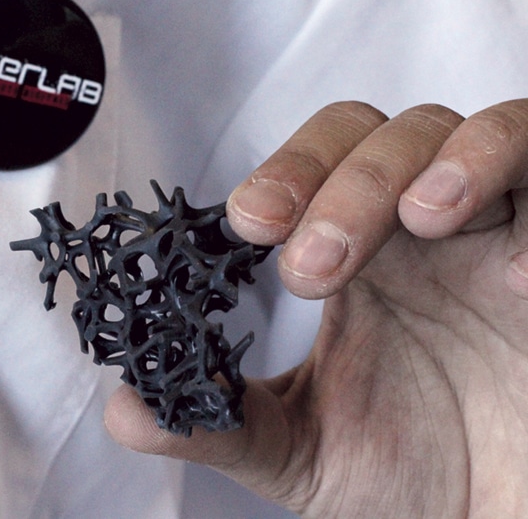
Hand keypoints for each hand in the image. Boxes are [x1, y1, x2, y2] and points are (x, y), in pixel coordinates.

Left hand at [105, 100, 527, 516]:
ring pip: (475, 131)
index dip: (281, 175)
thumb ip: (219, 422)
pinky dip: (519, 181)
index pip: (314, 169)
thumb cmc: (414, 481)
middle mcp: (429, 232)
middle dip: (337, 175)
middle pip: (383, 134)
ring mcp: (505, 237)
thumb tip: (124, 408)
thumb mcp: (301, 454)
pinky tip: (485, 242)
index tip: (244, 225)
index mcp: (359, 257)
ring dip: (431, 163)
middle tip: (307, 256)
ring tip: (414, 220)